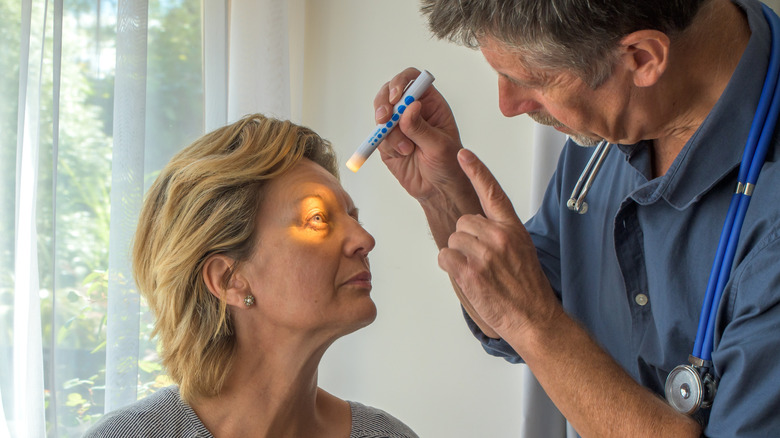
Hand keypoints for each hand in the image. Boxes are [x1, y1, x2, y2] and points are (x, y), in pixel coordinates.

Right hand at [374, 67, 472, 204]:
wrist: (439, 190)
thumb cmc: (449, 164)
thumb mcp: (439, 145)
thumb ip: (421, 127)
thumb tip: (410, 106)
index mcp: (430, 103)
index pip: (412, 80)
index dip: (401, 83)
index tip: (395, 97)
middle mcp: (412, 111)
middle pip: (388, 93)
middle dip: (383, 105)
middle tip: (384, 120)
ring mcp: (398, 126)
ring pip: (381, 117)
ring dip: (389, 133)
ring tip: (406, 149)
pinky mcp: (388, 142)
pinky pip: (378, 137)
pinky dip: (387, 145)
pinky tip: (402, 154)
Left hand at [437, 149, 560, 339]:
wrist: (534, 318)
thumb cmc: (528, 289)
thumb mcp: (522, 250)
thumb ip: (500, 233)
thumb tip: (478, 227)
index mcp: (512, 228)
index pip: (492, 192)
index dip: (476, 171)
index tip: (464, 154)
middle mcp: (499, 236)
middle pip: (462, 221)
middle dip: (466, 240)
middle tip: (484, 262)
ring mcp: (484, 253)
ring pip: (452, 240)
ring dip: (459, 256)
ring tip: (480, 273)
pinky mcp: (470, 271)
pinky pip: (445, 257)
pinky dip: (451, 268)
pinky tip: (470, 279)